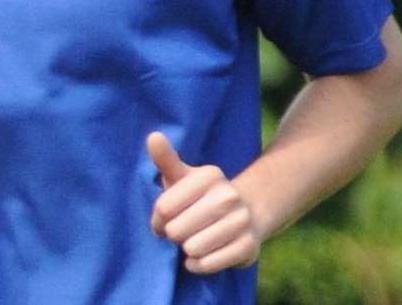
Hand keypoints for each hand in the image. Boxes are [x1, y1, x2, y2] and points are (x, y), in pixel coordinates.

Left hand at [147, 131, 261, 273]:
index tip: (165, 218)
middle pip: (176, 230)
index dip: (158, 218)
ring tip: (193, 240)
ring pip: (192, 248)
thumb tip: (153, 136)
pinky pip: (208, 264)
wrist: (245, 214)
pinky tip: (200, 256)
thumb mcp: (182, 176)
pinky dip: (198, 265)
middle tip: (181, 230)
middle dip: (173, 235)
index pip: (163, 207)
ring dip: (187, 250)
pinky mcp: (248, 247)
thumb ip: (165, 159)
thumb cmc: (200, 197)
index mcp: (209, 176)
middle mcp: (228, 195)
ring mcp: (241, 221)